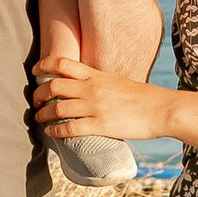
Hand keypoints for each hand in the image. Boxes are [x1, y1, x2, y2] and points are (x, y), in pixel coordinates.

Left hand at [34, 56, 174, 145]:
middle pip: (53, 86)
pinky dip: (56, 131)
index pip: (62, 63)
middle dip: (38, 94)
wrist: (162, 108)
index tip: (35, 71)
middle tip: (35, 101)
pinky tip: (52, 133)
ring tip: (39, 118)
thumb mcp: (118, 82)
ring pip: (57, 108)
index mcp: (96, 75)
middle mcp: (92, 88)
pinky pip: (70, 128)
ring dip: (43, 114)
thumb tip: (88, 89)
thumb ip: (100, 84)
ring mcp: (95, 107)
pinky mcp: (100, 125)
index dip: (43, 65)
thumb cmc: (144, 98)